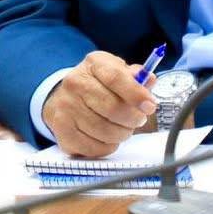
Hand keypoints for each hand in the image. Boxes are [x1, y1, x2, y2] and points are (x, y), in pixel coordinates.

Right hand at [40, 51, 154, 157]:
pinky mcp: (62, 131)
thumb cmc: (98, 86)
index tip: (150, 106)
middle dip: (133, 119)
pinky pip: (94, 148)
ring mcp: (66, 108)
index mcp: (94, 64)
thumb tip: (149, 80)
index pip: (116, 77)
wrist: (65, 97)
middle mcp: (75, 83)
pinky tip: (106, 137)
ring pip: (105, 131)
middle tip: (138, 120)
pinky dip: (107, 147)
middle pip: (113, 108)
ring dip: (121, 134)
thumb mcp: (117, 73)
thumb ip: (136, 78)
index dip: (136, 94)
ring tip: (122, 128)